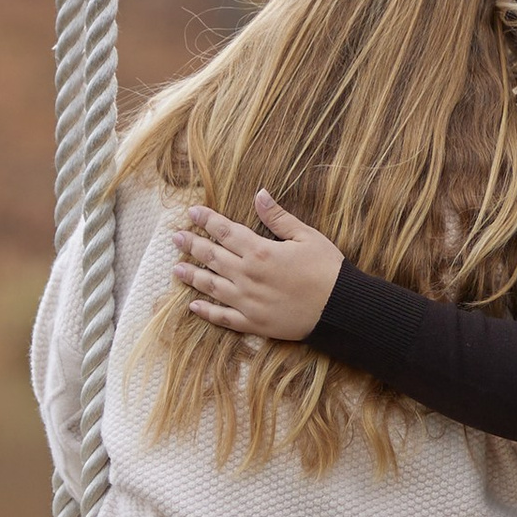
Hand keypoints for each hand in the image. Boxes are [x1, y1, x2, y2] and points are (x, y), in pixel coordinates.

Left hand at [171, 193, 344, 342]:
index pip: (225, 231)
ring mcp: (247, 301)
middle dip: (192, 245)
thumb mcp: (306, 236)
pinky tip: (193, 306)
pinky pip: (223, 317)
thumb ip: (278, 217)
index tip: (192, 213)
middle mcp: (247, 276)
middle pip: (212, 257)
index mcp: (260, 251)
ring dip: (192, 276)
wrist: (341, 309)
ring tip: (176, 268)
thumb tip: (259, 194)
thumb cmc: (327, 269)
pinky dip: (206, 312)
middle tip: (176, 238)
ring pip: (211, 286)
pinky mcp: (253, 323)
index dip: (207, 220)